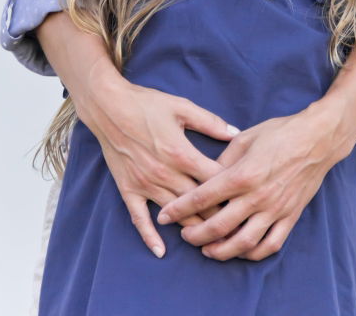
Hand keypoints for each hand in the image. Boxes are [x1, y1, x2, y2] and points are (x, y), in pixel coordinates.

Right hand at [79, 62, 239, 258]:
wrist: (109, 107)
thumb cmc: (147, 104)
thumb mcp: (182, 107)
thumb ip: (210, 122)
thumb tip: (236, 133)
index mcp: (182, 154)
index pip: (214, 180)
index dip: (232, 190)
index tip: (245, 197)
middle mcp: (165, 174)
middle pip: (198, 203)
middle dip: (218, 215)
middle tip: (235, 227)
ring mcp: (146, 185)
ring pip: (175, 214)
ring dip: (192, 228)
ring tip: (210, 241)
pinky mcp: (129, 190)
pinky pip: (140, 219)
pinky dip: (150, 236)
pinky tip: (161, 251)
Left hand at [157, 107, 343, 261]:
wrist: (317, 139)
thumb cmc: (280, 133)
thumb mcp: (245, 138)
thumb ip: (223, 159)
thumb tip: (207, 174)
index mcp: (242, 175)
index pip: (202, 198)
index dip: (179, 209)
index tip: (165, 216)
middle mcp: (257, 197)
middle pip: (218, 227)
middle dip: (195, 235)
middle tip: (184, 235)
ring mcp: (275, 210)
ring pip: (243, 243)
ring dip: (220, 251)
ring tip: (207, 249)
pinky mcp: (290, 217)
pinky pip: (270, 245)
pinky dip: (252, 253)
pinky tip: (240, 251)